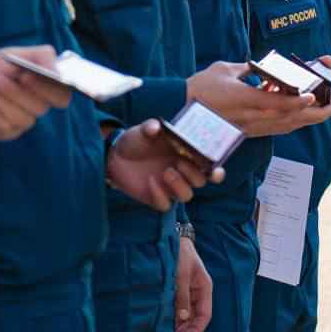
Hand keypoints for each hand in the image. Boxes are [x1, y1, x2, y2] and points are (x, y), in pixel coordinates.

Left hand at [0, 46, 72, 140]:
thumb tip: (58, 72)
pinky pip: (6, 126)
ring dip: (0, 100)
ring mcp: (22, 119)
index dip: (49, 89)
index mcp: (45, 85)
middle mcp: (38, 104)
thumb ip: (42, 57)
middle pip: (41, 107)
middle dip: (15, 93)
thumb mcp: (14, 54)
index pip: (63, 95)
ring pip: (23, 118)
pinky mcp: (6, 131)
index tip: (27, 76)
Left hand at [106, 120, 223, 212]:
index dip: (216, 171)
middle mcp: (182, 172)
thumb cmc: (135, 141)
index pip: (209, 167)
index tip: (216, 170)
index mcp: (186, 155)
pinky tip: (150, 183)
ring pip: (186, 195)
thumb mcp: (141, 131)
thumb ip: (150, 127)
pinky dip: (160, 196)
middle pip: (200, 181)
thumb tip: (156, 127)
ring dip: (180, 185)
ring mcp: (169, 186)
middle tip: (179, 163)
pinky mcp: (155, 198)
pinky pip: (165, 205)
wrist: (114, 156)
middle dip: (194, 174)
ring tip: (165, 172)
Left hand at [174, 233, 212, 331]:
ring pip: (188, 314)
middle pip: (197, 317)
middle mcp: (199, 291)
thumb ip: (182, 296)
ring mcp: (190, 291)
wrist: (173, 238)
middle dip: (187, 329)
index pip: (205, 315)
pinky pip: (180, 307)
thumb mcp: (180, 275)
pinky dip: (175, 316)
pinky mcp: (180, 289)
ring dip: (180, 324)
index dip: (196, 330)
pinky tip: (167, 322)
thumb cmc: (180, 254)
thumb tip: (182, 317)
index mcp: (204, 287)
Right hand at [187, 61, 330, 137]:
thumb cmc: (200, 88)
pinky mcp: (252, 132)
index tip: (312, 96)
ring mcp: (253, 127)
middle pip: (292, 118)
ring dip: (314, 115)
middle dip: (321, 110)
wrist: (180, 114)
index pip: (275, 103)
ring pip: (290, 125)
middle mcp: (252, 118)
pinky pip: (280, 128)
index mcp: (243, 100)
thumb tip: (267, 66)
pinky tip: (309, 112)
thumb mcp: (225, 70)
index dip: (296, 101)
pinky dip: (298, 119)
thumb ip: (250, 68)